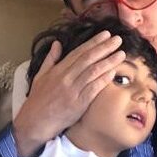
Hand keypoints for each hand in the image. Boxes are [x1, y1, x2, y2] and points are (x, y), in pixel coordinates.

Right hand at [12, 30, 125, 156]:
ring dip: (108, 61)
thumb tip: (57, 43)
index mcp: (58, 70)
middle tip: (118, 39)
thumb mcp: (40, 76)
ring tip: (121, 54)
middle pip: (89, 59)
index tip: (105, 34)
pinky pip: (93, 89)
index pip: (79, 52)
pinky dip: (103, 79)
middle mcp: (66, 78)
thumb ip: (51, 58)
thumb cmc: (38, 100)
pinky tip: (113, 72)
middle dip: (105, 47)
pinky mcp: (78, 103)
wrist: (35, 121)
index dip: (94, 42)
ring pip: (93, 72)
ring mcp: (73, 90)